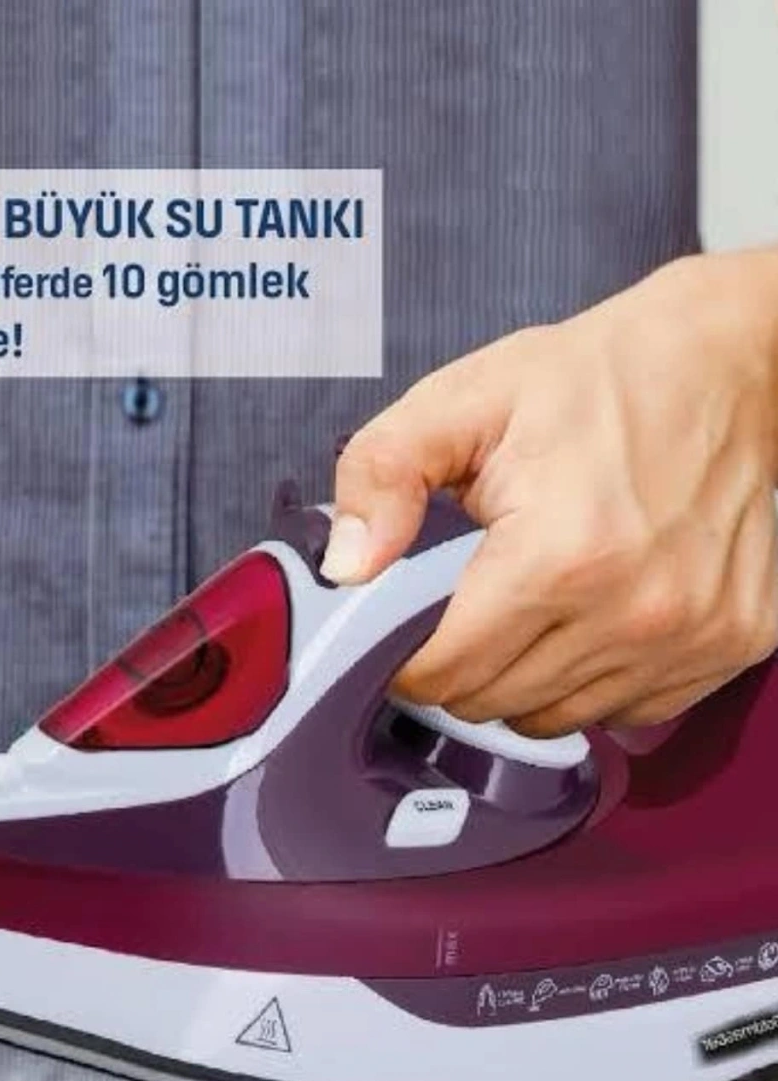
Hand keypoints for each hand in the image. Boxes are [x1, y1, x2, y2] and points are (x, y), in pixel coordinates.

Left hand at [323, 251, 777, 734]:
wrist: (735, 362)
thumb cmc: (605, 378)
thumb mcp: (466, 399)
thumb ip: (382, 476)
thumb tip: (345, 567)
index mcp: (559, 556)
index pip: (446, 672)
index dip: (405, 657)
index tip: (402, 630)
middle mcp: (632, 612)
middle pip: (495, 703)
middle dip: (459, 666)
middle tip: (464, 605)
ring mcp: (690, 638)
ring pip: (558, 718)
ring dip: (524, 679)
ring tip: (529, 607)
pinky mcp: (731, 645)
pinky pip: (628, 710)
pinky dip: (594, 681)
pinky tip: (590, 619)